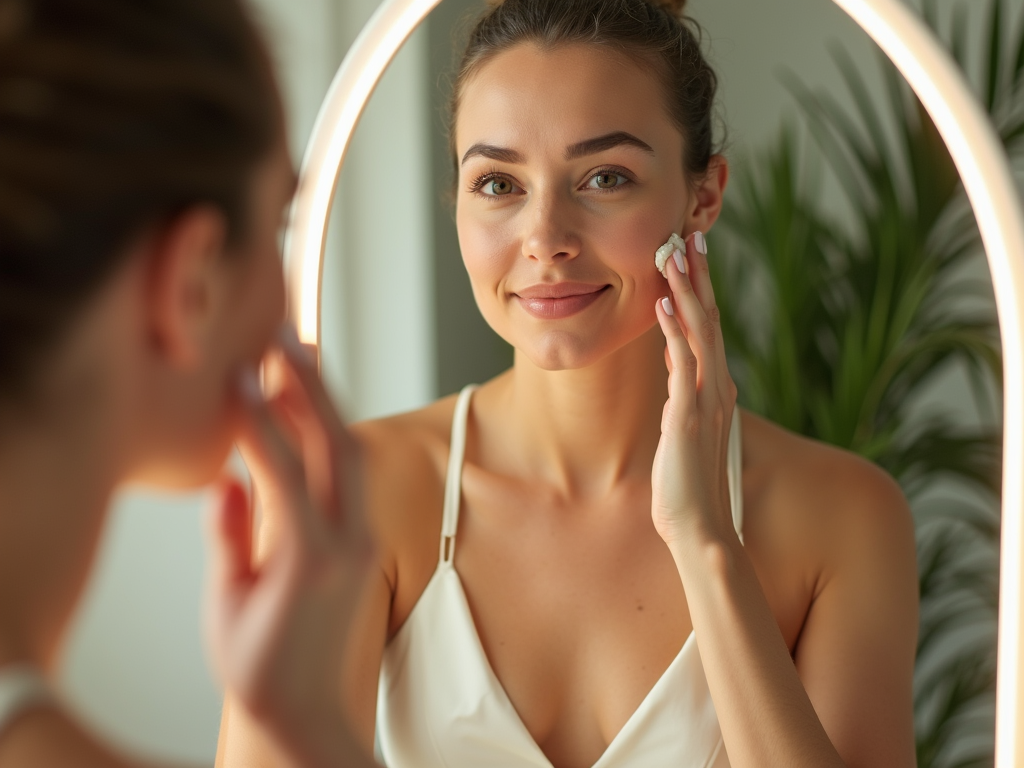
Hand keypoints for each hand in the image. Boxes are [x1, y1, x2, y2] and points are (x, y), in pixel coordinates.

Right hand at [204, 327, 374, 766]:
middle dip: (311, 385)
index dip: (259, 418)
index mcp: (308, 558)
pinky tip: (304, 414)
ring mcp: (364, 541)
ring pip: (350, 454)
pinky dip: (327, 436)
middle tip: (285, 338)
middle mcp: (348, 543)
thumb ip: (229, 538)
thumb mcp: (227, 604)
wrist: (308, 712)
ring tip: (295, 359)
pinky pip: (351, 476)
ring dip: (324, 404)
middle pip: (336, 445)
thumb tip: (230, 481)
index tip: (240, 376)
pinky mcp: (366, 543)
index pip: (284, 468)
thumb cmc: (260, 666)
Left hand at [651, 232, 738, 548]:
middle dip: (697, 277)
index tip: (690, 257)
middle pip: (710, 319)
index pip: (709, 329)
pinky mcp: (689, 416)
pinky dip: (676, 331)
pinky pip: (683, 364)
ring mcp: (706, 400)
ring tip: (673, 253)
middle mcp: (717, 388)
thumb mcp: (685, 432)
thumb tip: (675, 370)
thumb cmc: (689, 488)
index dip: (700, 291)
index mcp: (715, 390)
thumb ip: (684, 398)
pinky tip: (664, 303)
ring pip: (701, 332)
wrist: (701, 531)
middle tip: (687, 235)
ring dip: (686, 290)